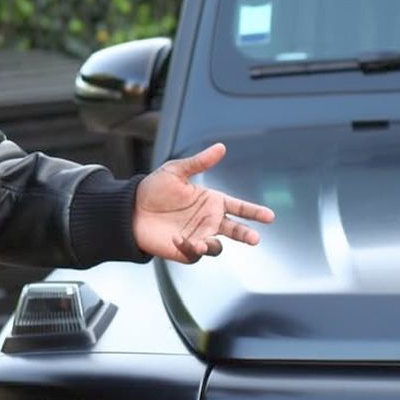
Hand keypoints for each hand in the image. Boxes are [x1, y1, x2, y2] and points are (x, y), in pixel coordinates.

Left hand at [133, 143, 274, 263]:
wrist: (130, 209)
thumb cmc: (153, 189)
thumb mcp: (175, 171)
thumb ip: (199, 162)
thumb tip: (221, 147)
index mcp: (211, 201)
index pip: (239, 208)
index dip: (254, 212)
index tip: (269, 216)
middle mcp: (209, 221)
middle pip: (236, 230)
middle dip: (246, 235)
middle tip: (254, 238)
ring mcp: (199, 236)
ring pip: (217, 246)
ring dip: (212, 244)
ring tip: (202, 241)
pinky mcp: (185, 249)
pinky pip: (195, 253)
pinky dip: (191, 248)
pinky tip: (179, 238)